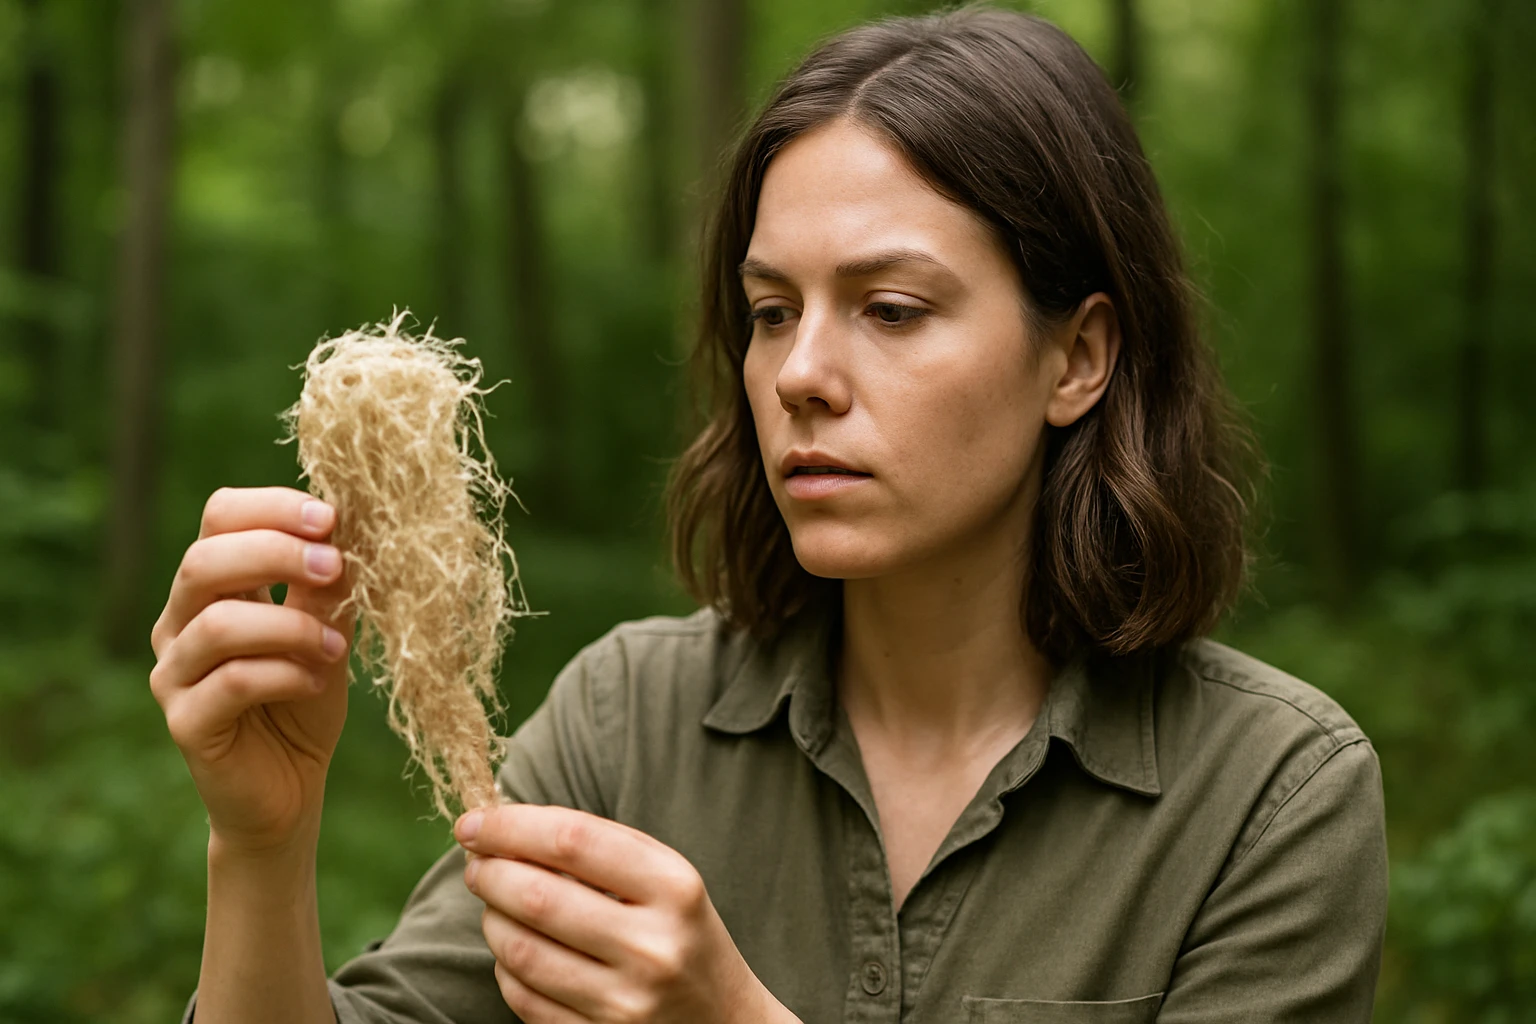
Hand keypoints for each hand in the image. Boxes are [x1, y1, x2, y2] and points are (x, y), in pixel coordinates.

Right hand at [150, 486, 354, 855]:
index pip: (220, 516)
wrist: (292, 787)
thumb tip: (346, 526)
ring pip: (217, 623)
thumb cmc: (307, 694)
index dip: (272, 507)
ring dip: (290, 625)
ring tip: (337, 645)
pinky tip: (317, 681)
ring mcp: (174, 673)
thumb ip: (327, 584)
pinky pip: (230, 682)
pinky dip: (284, 674)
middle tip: (336, 565)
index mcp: (214, 586)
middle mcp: (180, 622)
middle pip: (205, 560)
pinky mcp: (185, 722)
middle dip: (277, 553)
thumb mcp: (328, 629)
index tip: (331, 515)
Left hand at [455, 804, 799, 1023]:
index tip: (474, 822)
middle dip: (489, 872)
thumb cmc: (681, 930)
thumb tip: (503, 824)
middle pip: (538, 897)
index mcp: (674, 887)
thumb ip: (596, 847)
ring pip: (520, 951)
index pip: (573, 841)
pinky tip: (515, 948)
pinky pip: (523, 998)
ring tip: (495, 903)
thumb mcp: (665, 878)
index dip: (511, 826)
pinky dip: (505, 967)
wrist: (725, 1021)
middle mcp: (653, 946)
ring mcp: (626, 1002)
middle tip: (475, 862)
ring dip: (491, 918)